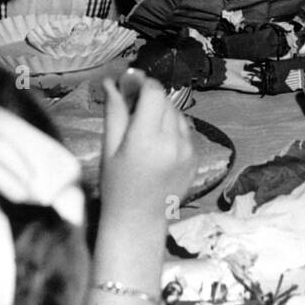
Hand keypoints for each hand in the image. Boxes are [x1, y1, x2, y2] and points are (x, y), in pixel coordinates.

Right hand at [99, 76, 195, 228]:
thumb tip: (111, 82)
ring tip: (145, 133)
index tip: (131, 86)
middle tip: (133, 111)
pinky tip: (158, 147)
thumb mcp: (109, 148)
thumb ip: (115, 112)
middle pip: (165, 101)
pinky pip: (185, 132)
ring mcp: (188, 151)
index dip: (142, 83)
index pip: (154, 92)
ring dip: (162, 114)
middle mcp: (172, 142)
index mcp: (147, 139)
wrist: (139, 222)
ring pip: (177, 114)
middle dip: (150, 99)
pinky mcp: (195, 159)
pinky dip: (173, 130)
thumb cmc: (117, 186)